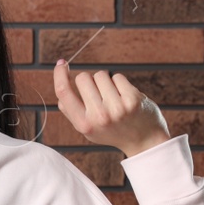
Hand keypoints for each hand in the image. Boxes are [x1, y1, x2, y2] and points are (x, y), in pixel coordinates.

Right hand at [52, 60, 170, 156]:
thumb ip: (71, 111)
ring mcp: (117, 108)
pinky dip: (119, 83)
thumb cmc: (112, 131)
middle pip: (82, 78)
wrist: (144, 140)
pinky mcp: (132, 99)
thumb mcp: (88, 129)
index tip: (61, 63)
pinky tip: (124, 96)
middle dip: (88, 80)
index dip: (59, 74)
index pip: (63, 92)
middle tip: (98, 94)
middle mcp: (99, 117)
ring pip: (100, 75)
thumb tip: (61, 84)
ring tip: (113, 97)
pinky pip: (117, 77)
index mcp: (83, 124)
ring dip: (105, 81)